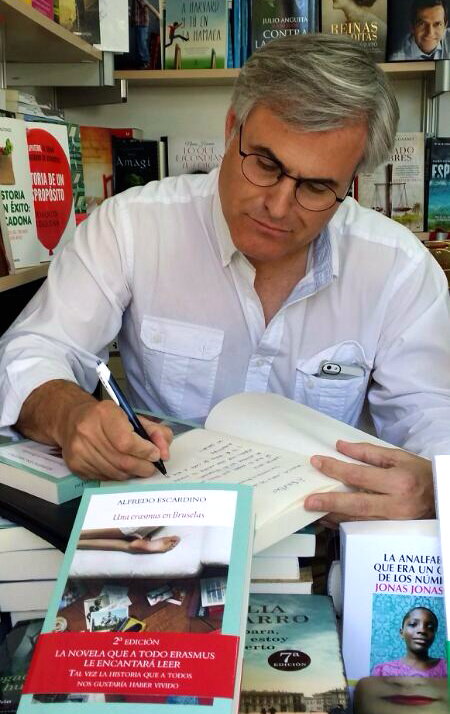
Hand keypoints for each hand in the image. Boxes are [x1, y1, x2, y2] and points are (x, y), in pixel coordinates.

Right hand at [59, 399, 172, 480]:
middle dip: (143, 467)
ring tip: (137, 467)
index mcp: (104, 413)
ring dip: (132, 473)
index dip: (144, 451)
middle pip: (122, 461)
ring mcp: (79, 450)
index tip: (155, 454)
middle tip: (151, 466)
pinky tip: (120, 467)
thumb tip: (165, 454)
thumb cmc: (108, 418)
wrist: (72, 419)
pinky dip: (118, 476)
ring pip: (115, 473)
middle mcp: (87, 431)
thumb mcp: (133, 417)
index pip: (127, 441)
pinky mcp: (75, 465)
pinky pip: (104, 478)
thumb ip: (155, 432)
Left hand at [304, 440, 434, 525]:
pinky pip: (362, 529)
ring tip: (313, 511)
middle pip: (357, 504)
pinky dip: (343, 525)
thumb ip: (368, 452)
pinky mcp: (390, 533)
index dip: (336, 469)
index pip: (360, 475)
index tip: (317, 462)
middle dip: (330, 502)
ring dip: (333, 516)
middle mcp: (395, 505)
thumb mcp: (399, 457)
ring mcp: (393, 523)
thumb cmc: (420, 475)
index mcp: (398, 482)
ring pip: (357, 521)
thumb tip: (341, 446)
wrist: (442, 500)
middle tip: (309, 501)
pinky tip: (329, 519)